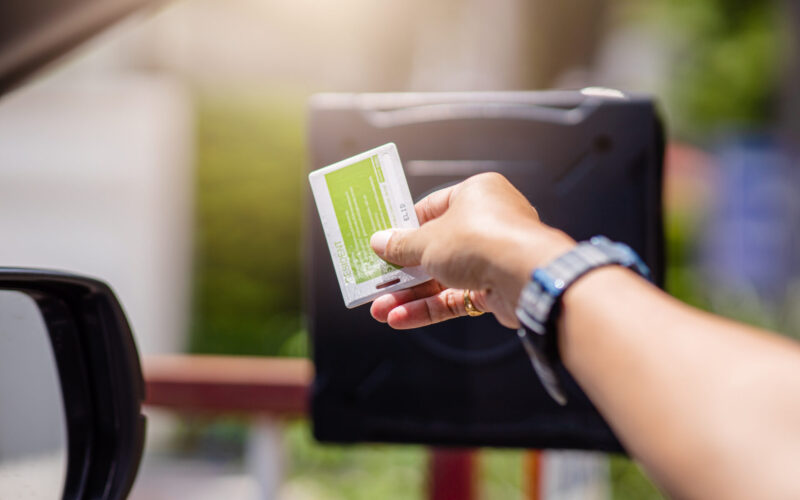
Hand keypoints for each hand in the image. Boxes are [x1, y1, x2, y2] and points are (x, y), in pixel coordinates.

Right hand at [369, 172, 574, 328]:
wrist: (526, 276)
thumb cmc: (479, 240)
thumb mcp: (429, 240)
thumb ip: (402, 245)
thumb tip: (379, 241)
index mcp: (476, 194)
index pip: (433, 208)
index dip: (405, 227)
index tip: (382, 243)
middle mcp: (488, 222)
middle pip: (435, 247)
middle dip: (404, 270)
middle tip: (377, 282)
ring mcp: (492, 257)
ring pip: (443, 277)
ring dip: (411, 294)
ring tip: (380, 309)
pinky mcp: (495, 288)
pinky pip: (455, 296)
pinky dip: (429, 307)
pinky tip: (400, 318)